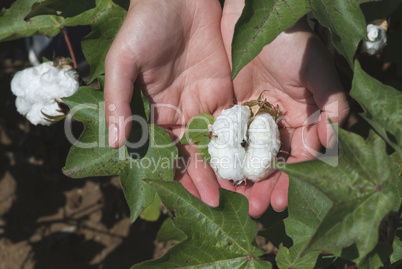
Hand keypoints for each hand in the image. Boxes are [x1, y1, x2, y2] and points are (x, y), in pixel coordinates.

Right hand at [104, 0, 233, 205]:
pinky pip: (234, 119)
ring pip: (216, 141)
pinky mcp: (225, 90)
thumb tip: (115, 143)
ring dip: (226, 165)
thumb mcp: (123, 62)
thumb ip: (119, 100)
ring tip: (239, 189)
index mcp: (154, 112)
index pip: (165, 151)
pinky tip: (250, 158)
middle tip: (218, 201)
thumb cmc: (144, 26)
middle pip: (194, 153)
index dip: (176, 173)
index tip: (188, 194)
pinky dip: (241, 140)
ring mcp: (204, 103)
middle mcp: (180, 114)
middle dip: (205, 177)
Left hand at [221, 1, 348, 215]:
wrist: (255, 19)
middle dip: (263, 187)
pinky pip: (222, 139)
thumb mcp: (317, 71)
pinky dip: (218, 157)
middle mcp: (275, 124)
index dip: (290, 181)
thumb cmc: (292, 42)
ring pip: (244, 156)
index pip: (298, 158)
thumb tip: (332, 141)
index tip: (280, 200)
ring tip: (233, 201)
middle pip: (269, 163)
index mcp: (300, 119)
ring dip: (239, 179)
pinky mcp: (226, 111)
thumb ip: (331, 104)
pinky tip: (213, 176)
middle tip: (256, 209)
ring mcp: (250, 119)